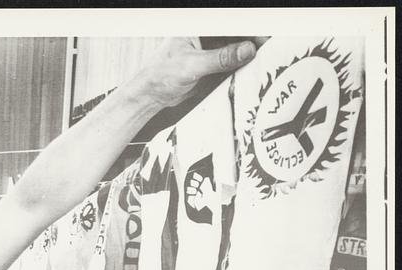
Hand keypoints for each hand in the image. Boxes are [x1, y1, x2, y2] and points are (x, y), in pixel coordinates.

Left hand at [137, 37, 265, 108]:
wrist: (151, 95)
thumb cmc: (160, 75)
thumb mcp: (192, 66)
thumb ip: (220, 58)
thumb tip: (246, 51)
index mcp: (198, 26)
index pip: (229, 23)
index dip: (248, 28)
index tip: (264, 36)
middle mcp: (205, 34)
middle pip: (236, 32)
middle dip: (253, 38)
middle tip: (269, 48)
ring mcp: (210, 47)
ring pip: (237, 45)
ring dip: (250, 52)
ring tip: (265, 58)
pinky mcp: (212, 62)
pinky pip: (233, 60)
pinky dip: (243, 64)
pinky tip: (251, 68)